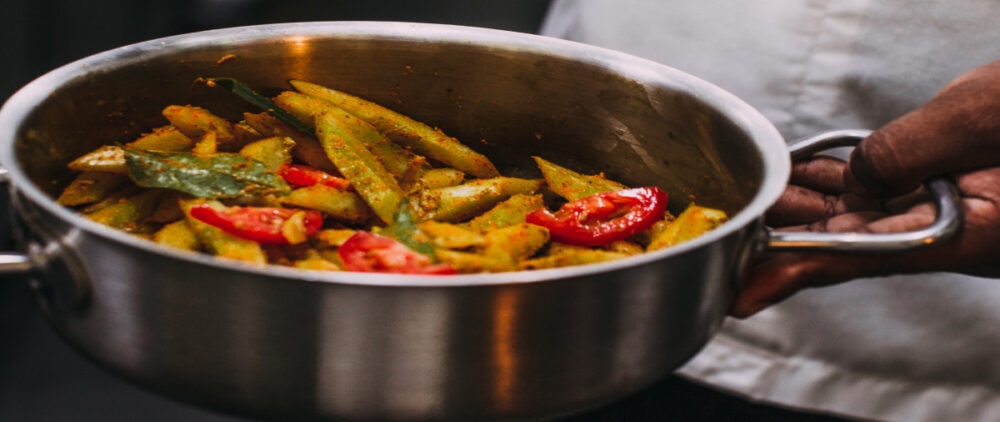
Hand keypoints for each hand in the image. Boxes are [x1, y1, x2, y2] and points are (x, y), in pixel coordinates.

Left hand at [731, 60, 999, 317]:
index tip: (742, 292)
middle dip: (778, 236)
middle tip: (726, 233)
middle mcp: (940, 228)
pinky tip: (792, 171)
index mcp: (959, 232)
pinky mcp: (934, 180)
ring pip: (851, 211)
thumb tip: (859, 173)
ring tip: (744, 204)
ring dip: (795, 207)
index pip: (854, 257)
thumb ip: (908, 150)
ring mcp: (936, 205)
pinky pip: (870, 184)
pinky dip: (829, 178)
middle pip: (840, 240)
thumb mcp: (982, 120)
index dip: (790, 272)